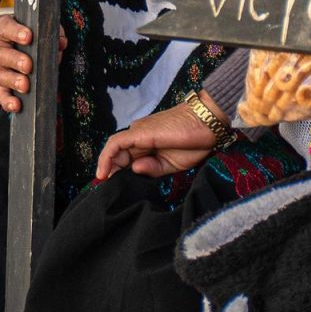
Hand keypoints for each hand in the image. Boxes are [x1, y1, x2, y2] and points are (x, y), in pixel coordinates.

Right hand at [0, 14, 66, 112]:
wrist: (20, 37)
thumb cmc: (29, 31)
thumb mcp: (41, 25)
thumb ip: (51, 31)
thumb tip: (60, 42)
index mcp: (3, 28)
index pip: (6, 27)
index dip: (15, 32)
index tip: (28, 36)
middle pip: (1, 55)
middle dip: (15, 61)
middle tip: (28, 66)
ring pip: (0, 75)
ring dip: (13, 82)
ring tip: (25, 86)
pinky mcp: (2, 84)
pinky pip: (1, 94)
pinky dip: (8, 101)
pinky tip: (17, 105)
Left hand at [96, 96, 224, 180]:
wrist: (207, 124)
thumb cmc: (194, 143)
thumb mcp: (172, 165)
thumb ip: (153, 169)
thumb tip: (134, 169)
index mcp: (147, 144)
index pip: (126, 158)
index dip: (118, 172)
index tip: (113, 187)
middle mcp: (139, 136)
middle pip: (118, 155)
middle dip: (111, 171)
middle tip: (106, 188)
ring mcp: (138, 133)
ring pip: (114, 149)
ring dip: (106, 165)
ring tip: (103, 181)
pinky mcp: (138, 133)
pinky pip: (115, 144)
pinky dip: (106, 158)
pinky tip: (103, 172)